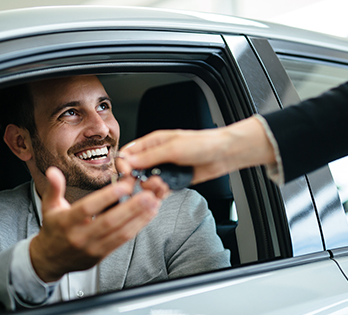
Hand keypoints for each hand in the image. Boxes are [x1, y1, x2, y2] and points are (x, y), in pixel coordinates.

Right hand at [29, 167, 164, 281]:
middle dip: (131, 208)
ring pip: (120, 233)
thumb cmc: (53, 229)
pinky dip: (136, 227)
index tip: (124, 185)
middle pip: (109, 222)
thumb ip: (54, 188)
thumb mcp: (49, 206)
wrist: (50, 260)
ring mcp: (93, 248)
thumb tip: (53, 171)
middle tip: (148, 194)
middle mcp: (81, 236)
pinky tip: (147, 216)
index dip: (107, 197)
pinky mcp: (102, 255)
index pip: (88, 208)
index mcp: (67, 222)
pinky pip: (122, 241)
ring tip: (153, 203)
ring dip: (139, 218)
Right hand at [118, 116, 275, 184]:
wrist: (224, 154)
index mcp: (152, 142)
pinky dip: (160, 194)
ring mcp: (165, 169)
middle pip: (135, 170)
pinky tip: (165, 191)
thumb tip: (127, 161)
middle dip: (137, 179)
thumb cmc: (202, 144)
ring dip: (151, 188)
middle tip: (147, 183)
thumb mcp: (173, 148)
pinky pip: (160, 190)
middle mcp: (156, 156)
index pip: (128, 153)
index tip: (127, 175)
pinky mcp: (174, 180)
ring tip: (162, 186)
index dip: (124, 165)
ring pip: (147, 182)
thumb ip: (149, 156)